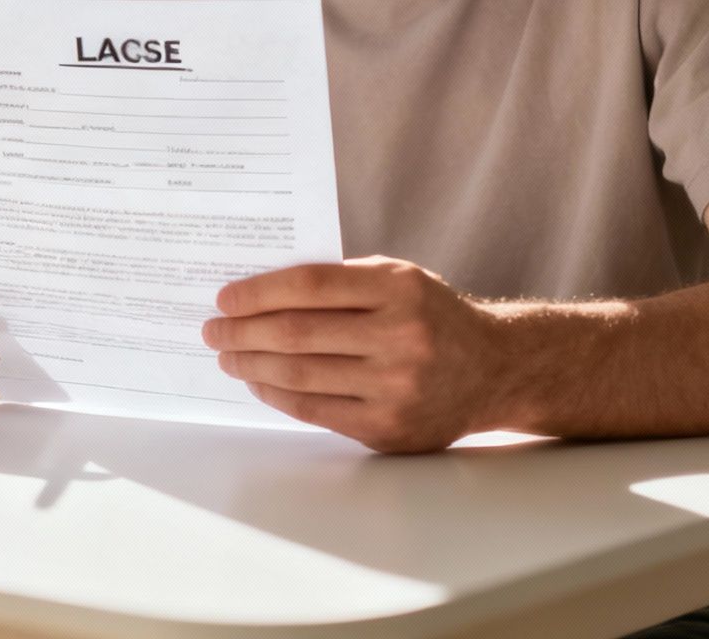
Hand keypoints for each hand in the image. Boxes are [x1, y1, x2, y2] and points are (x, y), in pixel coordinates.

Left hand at [203, 256, 506, 452]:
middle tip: (213, 330)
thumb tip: (259, 294)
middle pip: (296, 333)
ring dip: (251, 366)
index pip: (309, 287)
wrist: (495, 370)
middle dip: (243, 332)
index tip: (224, 298)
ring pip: (300, 375)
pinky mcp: (388, 428)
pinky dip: (277, 395)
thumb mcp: (398, 279)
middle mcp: (400, 337)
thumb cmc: (431, 316)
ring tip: (228, 356)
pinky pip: (315, 411)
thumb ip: (340, 282)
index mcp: (399, 288)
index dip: (258, 293)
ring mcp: (396, 387)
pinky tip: (259, 382)